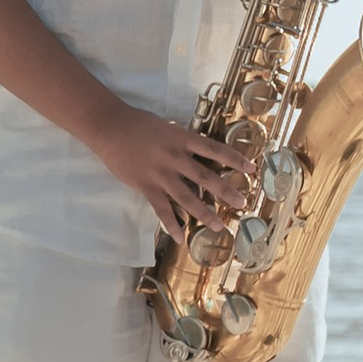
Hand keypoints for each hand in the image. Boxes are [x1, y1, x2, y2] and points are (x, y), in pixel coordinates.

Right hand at [91, 102, 252, 242]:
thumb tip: (199, 150)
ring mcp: (160, 173)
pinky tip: (180, 237)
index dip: (235, 159)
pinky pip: (161, 209)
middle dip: (226, 191)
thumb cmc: (138, 124)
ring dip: (204, 213)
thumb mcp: (167, 127)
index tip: (252, 169)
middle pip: (206, 177)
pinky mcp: (145, 186)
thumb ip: (183, 140)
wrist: (109, 128)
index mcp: (182, 138)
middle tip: (242, 203)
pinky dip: (171, 224)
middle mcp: (175, 157)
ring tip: (219, 226)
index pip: (214, 149)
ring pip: (187, 197)